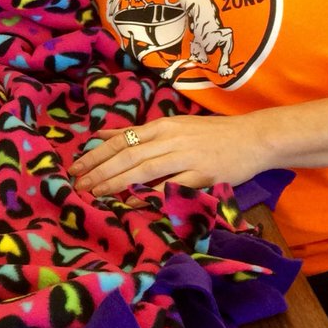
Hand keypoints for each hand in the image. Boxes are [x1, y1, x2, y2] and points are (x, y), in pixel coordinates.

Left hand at [69, 116, 266, 196]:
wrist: (252, 138)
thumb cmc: (209, 134)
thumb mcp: (171, 126)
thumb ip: (137, 133)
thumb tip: (101, 135)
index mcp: (161, 127)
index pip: (121, 140)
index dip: (96, 154)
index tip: (75, 167)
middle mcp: (169, 139)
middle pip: (127, 155)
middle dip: (100, 170)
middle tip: (78, 184)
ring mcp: (186, 157)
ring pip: (144, 169)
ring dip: (117, 181)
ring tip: (96, 193)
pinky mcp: (203, 175)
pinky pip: (172, 185)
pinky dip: (152, 193)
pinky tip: (133, 201)